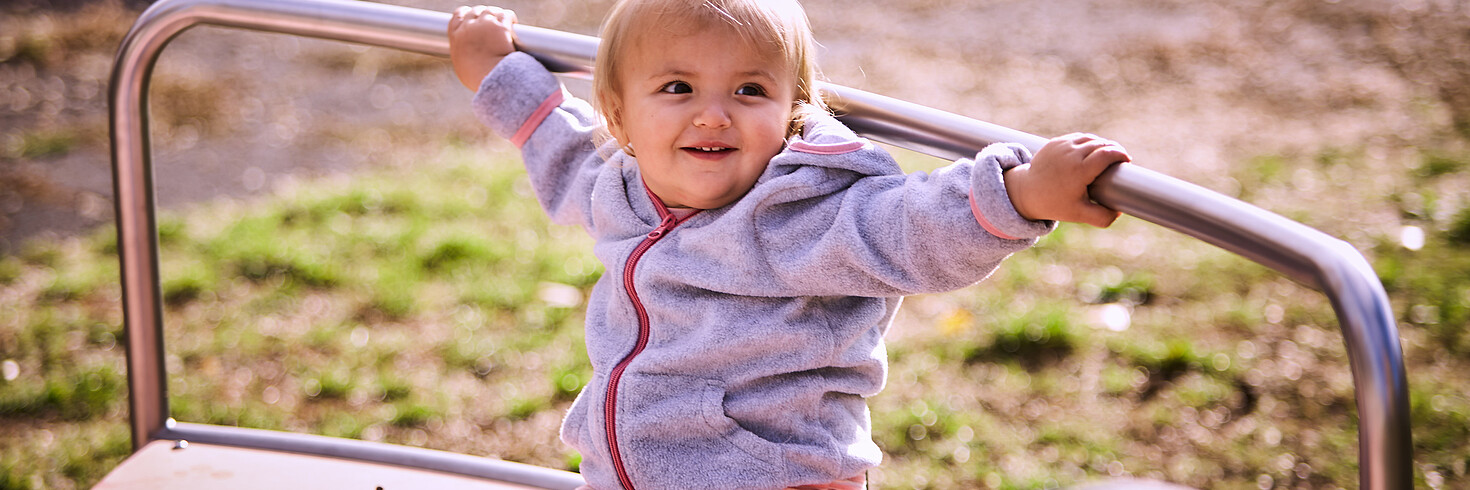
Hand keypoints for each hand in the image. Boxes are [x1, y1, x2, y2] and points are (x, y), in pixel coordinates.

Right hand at [448, 5, 517, 90]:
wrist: (490, 80)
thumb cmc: (477, 78)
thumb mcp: (462, 65)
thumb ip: (464, 53)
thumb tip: (471, 54)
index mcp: (456, 37)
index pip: (459, 15)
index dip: (467, 13)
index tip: (475, 17)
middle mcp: (469, 27)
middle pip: (477, 11)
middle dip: (486, 14)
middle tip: (494, 22)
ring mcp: (485, 25)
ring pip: (492, 11)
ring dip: (499, 15)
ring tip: (506, 23)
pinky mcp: (501, 27)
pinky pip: (506, 15)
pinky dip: (510, 18)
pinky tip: (513, 23)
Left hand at [1002, 133, 1129, 227]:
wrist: (1026, 192)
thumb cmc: (1054, 204)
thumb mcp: (1078, 214)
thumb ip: (1102, 217)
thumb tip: (1120, 212)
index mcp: (1079, 170)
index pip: (1107, 154)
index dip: (1121, 154)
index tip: (1127, 161)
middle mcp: (1070, 154)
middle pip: (1101, 144)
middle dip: (1114, 149)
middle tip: (1120, 159)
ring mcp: (1062, 146)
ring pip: (1090, 138)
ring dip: (1102, 144)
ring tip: (1109, 154)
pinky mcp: (1055, 142)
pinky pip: (1078, 137)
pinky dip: (1088, 142)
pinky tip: (1094, 149)